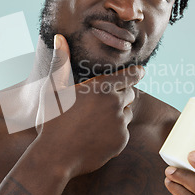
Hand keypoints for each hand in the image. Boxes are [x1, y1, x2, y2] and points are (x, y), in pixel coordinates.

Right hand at [35, 34, 144, 178]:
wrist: (55, 157)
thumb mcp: (54, 89)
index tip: (141, 71)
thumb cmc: (52, 121)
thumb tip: (59, 37)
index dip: (136, 73)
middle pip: (129, 93)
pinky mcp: (121, 141)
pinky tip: (96, 135)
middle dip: (121, 94)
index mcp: (101, 88)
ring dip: (118, 113)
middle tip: (104, 101)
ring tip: (96, 120)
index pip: (130, 76)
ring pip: (126, 113)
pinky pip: (123, 131)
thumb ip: (61, 62)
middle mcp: (115, 104)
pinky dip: (114, 131)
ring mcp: (119, 124)